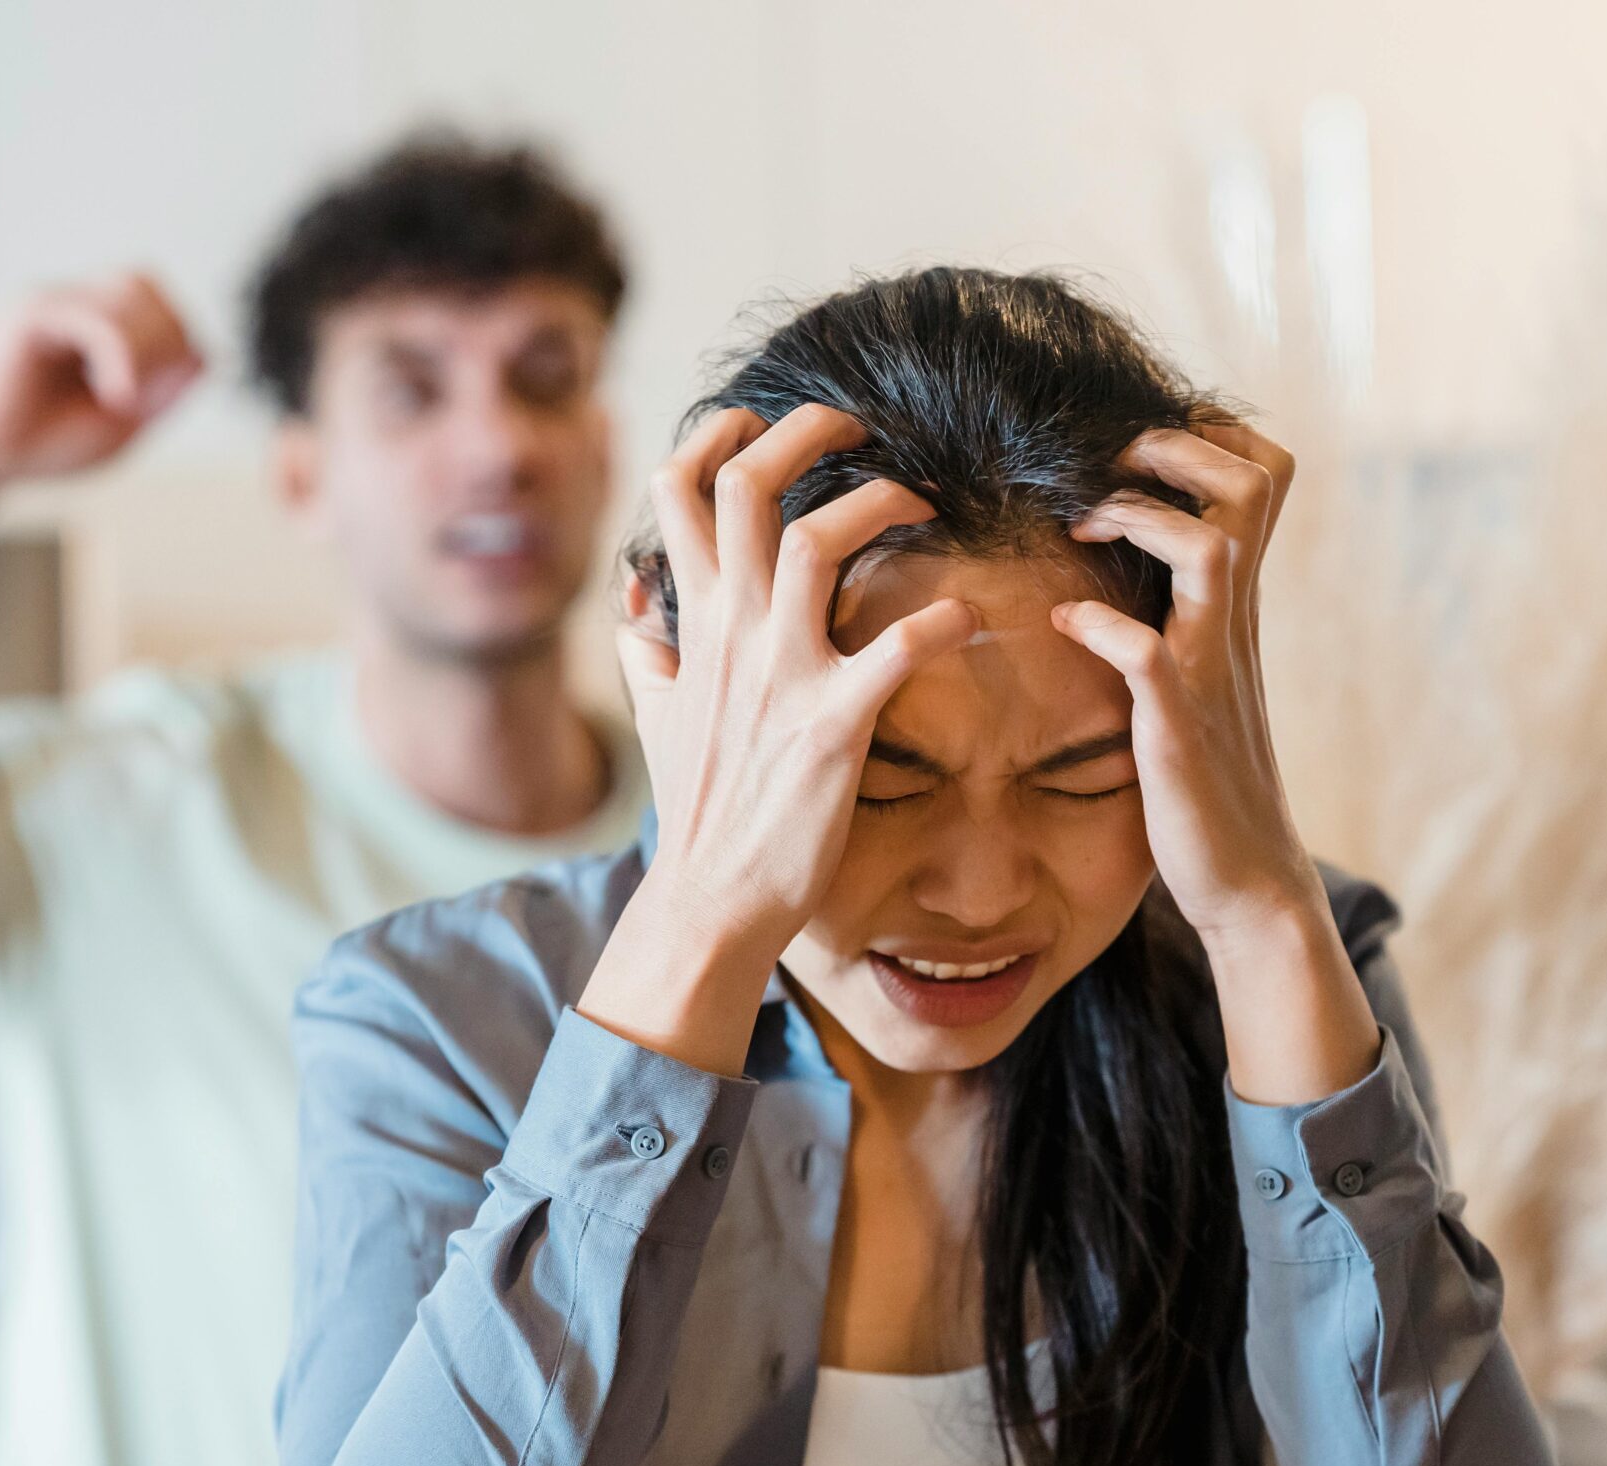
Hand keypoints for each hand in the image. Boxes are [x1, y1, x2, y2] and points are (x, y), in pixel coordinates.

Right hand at [0, 272, 203, 509]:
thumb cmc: (38, 443)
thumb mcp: (122, 425)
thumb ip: (164, 393)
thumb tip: (204, 356)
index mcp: (98, 323)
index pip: (162, 306)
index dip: (177, 349)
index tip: (151, 403)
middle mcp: (75, 302)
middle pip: (150, 287)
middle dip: (167, 344)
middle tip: (142, 398)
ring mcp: (52, 303)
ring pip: (132, 290)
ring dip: (147, 348)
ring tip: (124, 398)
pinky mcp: (29, 316)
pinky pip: (95, 314)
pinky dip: (121, 353)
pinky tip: (114, 393)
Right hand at [616, 403, 979, 962]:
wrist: (709, 901)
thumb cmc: (697, 810)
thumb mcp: (655, 716)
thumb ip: (648, 650)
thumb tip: (635, 601)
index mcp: (693, 623)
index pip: (679, 492)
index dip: (719, 437)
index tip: (759, 422)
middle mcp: (731, 633)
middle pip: (747, 487)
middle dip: (803, 432)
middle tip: (856, 429)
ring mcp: (781, 674)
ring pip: (816, 539)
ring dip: (879, 501)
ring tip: (919, 504)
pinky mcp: (835, 724)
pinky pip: (899, 647)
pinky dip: (945, 620)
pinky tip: (971, 618)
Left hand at [1053, 420, 1327, 947]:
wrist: (1247, 880)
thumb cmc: (1206, 778)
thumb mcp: (1198, 675)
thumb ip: (1177, 616)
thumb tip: (1118, 569)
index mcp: (1236, 607)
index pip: (1264, 479)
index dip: (1209, 436)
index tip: (1138, 449)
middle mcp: (1235, 625)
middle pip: (1252, 487)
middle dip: (1176, 450)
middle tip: (1110, 468)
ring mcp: (1213, 672)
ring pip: (1211, 552)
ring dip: (1140, 519)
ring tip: (1081, 526)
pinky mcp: (1180, 728)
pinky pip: (1147, 655)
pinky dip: (1099, 626)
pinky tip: (1063, 624)